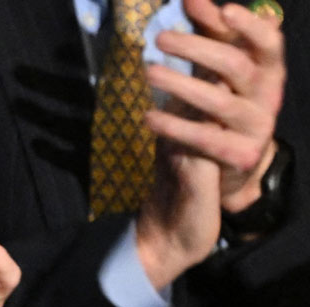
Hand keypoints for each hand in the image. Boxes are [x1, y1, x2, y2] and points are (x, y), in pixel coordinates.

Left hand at [138, 0, 287, 279]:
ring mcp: (255, 129)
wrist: (225, 179)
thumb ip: (209, 39)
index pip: (267, 43)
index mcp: (265, 75)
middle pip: (238, 66)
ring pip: (222, 101)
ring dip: (182, 84)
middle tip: (161, 37)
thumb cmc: (217, 116)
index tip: (219, 8)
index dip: (247, 26)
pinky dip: (176, 126)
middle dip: (200, 48)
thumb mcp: (214, 77)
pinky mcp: (237, 158)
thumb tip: (192, 0)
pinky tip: (149, 117)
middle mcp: (266, 99)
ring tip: (148, 72)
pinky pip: (206, 139)